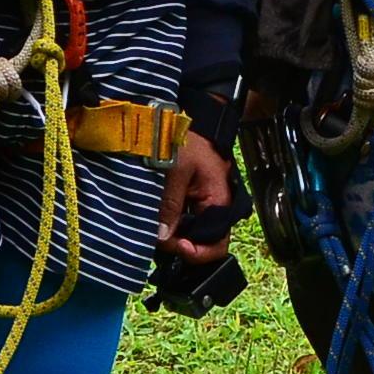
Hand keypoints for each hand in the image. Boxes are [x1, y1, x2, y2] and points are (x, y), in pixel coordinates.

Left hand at [155, 130, 235, 259]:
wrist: (188, 120)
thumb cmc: (187, 139)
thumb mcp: (176, 171)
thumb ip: (170, 205)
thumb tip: (163, 237)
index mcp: (219, 202)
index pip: (216, 245)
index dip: (196, 253)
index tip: (174, 245)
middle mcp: (215, 208)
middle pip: (201, 242)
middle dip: (178, 243)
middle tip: (157, 235)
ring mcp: (203, 204)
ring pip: (189, 232)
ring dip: (172, 233)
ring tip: (154, 225)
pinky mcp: (191, 200)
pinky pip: (183, 220)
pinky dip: (169, 222)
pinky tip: (157, 217)